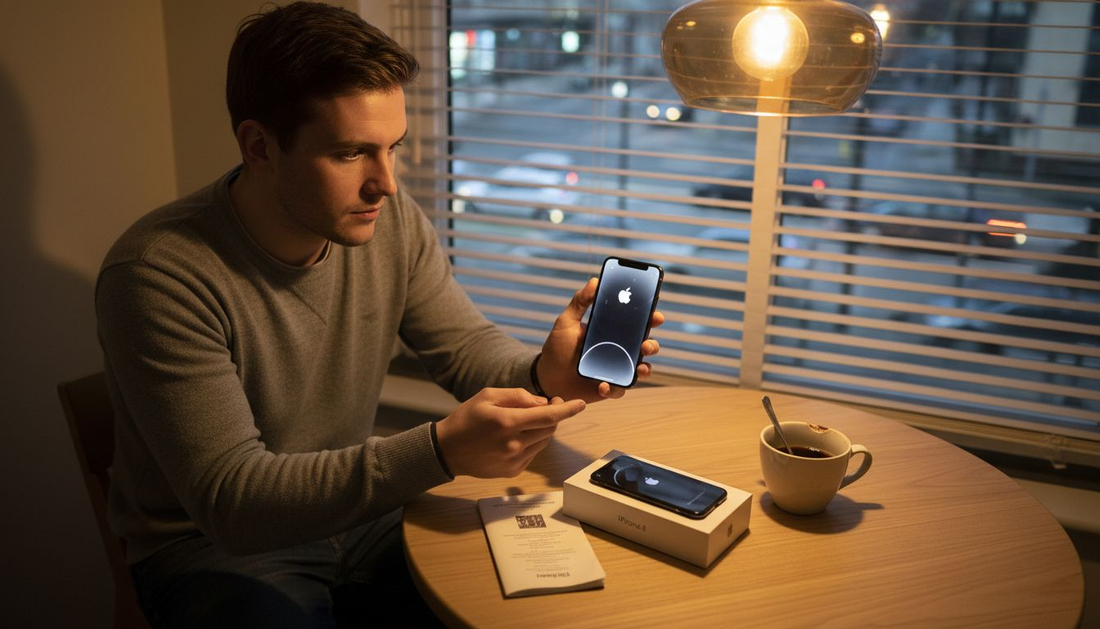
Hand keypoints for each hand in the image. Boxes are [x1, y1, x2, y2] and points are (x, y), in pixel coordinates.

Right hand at [434, 388, 584, 477]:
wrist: (447, 451)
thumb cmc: (466, 419)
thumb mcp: (487, 396)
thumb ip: (518, 396)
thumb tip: (543, 402)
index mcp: (507, 422)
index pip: (548, 415)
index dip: (567, 409)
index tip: (581, 404)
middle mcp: (514, 443)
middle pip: (550, 428)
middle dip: (555, 415)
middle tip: (549, 404)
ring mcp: (514, 460)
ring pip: (544, 441)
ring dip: (543, 429)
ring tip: (526, 421)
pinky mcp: (513, 471)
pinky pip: (533, 453)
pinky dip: (532, 443)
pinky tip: (516, 438)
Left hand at [536, 277, 663, 402]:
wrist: (546, 377)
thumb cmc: (557, 348)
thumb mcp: (566, 322)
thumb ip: (580, 302)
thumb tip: (595, 281)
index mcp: (612, 332)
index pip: (636, 323)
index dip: (650, 318)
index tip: (655, 315)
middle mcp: (618, 350)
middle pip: (645, 346)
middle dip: (652, 344)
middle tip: (645, 343)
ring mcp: (616, 370)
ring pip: (641, 369)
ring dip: (645, 368)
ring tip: (638, 368)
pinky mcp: (610, 388)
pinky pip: (620, 389)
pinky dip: (615, 388)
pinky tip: (603, 385)